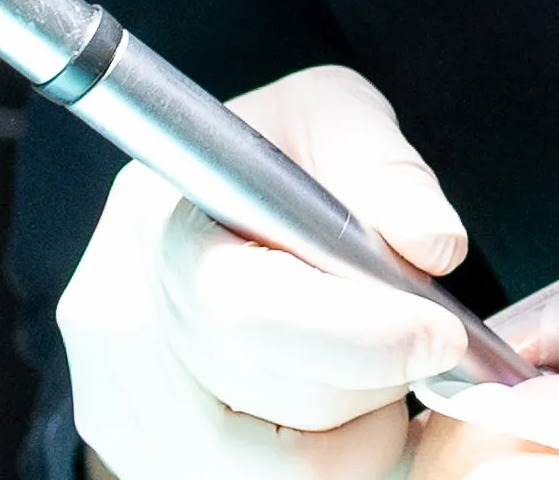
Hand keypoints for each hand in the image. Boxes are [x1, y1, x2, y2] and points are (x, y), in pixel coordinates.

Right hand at [60, 65, 470, 479]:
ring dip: (355, 428)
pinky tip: (341, 396)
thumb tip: (434, 245)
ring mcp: (122, 407)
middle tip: (425, 336)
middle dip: (372, 377)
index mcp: (157, 218)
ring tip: (377, 361)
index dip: (355, 336)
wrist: (205, 206)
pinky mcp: (149, 459)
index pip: (246, 309)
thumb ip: (386, 168)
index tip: (441, 334)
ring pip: (274, 469)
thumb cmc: (276, 157)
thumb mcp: (332, 114)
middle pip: (270, 403)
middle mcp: (117, 322)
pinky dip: (328, 457)